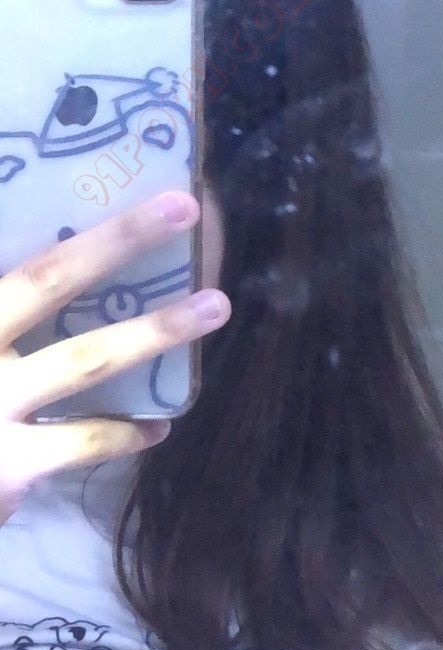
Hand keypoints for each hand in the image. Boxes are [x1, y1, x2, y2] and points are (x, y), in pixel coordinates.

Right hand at [0, 190, 230, 524]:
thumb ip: (11, 307)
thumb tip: (20, 246)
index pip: (19, 255)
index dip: (77, 226)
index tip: (132, 187)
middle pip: (48, 277)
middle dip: (119, 240)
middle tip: (183, 207)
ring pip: (87, 357)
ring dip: (155, 331)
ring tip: (216, 305)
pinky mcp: (12, 462)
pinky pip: (87, 441)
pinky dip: (125, 433)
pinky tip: (157, 427)